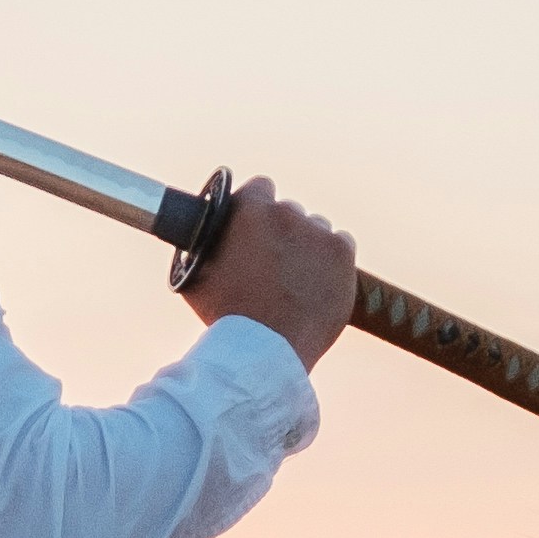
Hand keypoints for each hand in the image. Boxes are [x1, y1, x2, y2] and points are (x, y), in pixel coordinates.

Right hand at [187, 178, 359, 364]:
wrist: (265, 350)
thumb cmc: (225, 316)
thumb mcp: (196, 274)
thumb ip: (204, 243)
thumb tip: (202, 231)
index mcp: (250, 209)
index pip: (260, 187)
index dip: (257, 207)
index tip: (255, 225)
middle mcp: (286, 212)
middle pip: (288, 211)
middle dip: (282, 231)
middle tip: (273, 261)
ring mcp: (318, 232)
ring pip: (316, 228)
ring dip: (307, 245)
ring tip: (296, 278)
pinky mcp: (342, 252)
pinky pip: (340, 243)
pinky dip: (331, 259)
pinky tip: (317, 279)